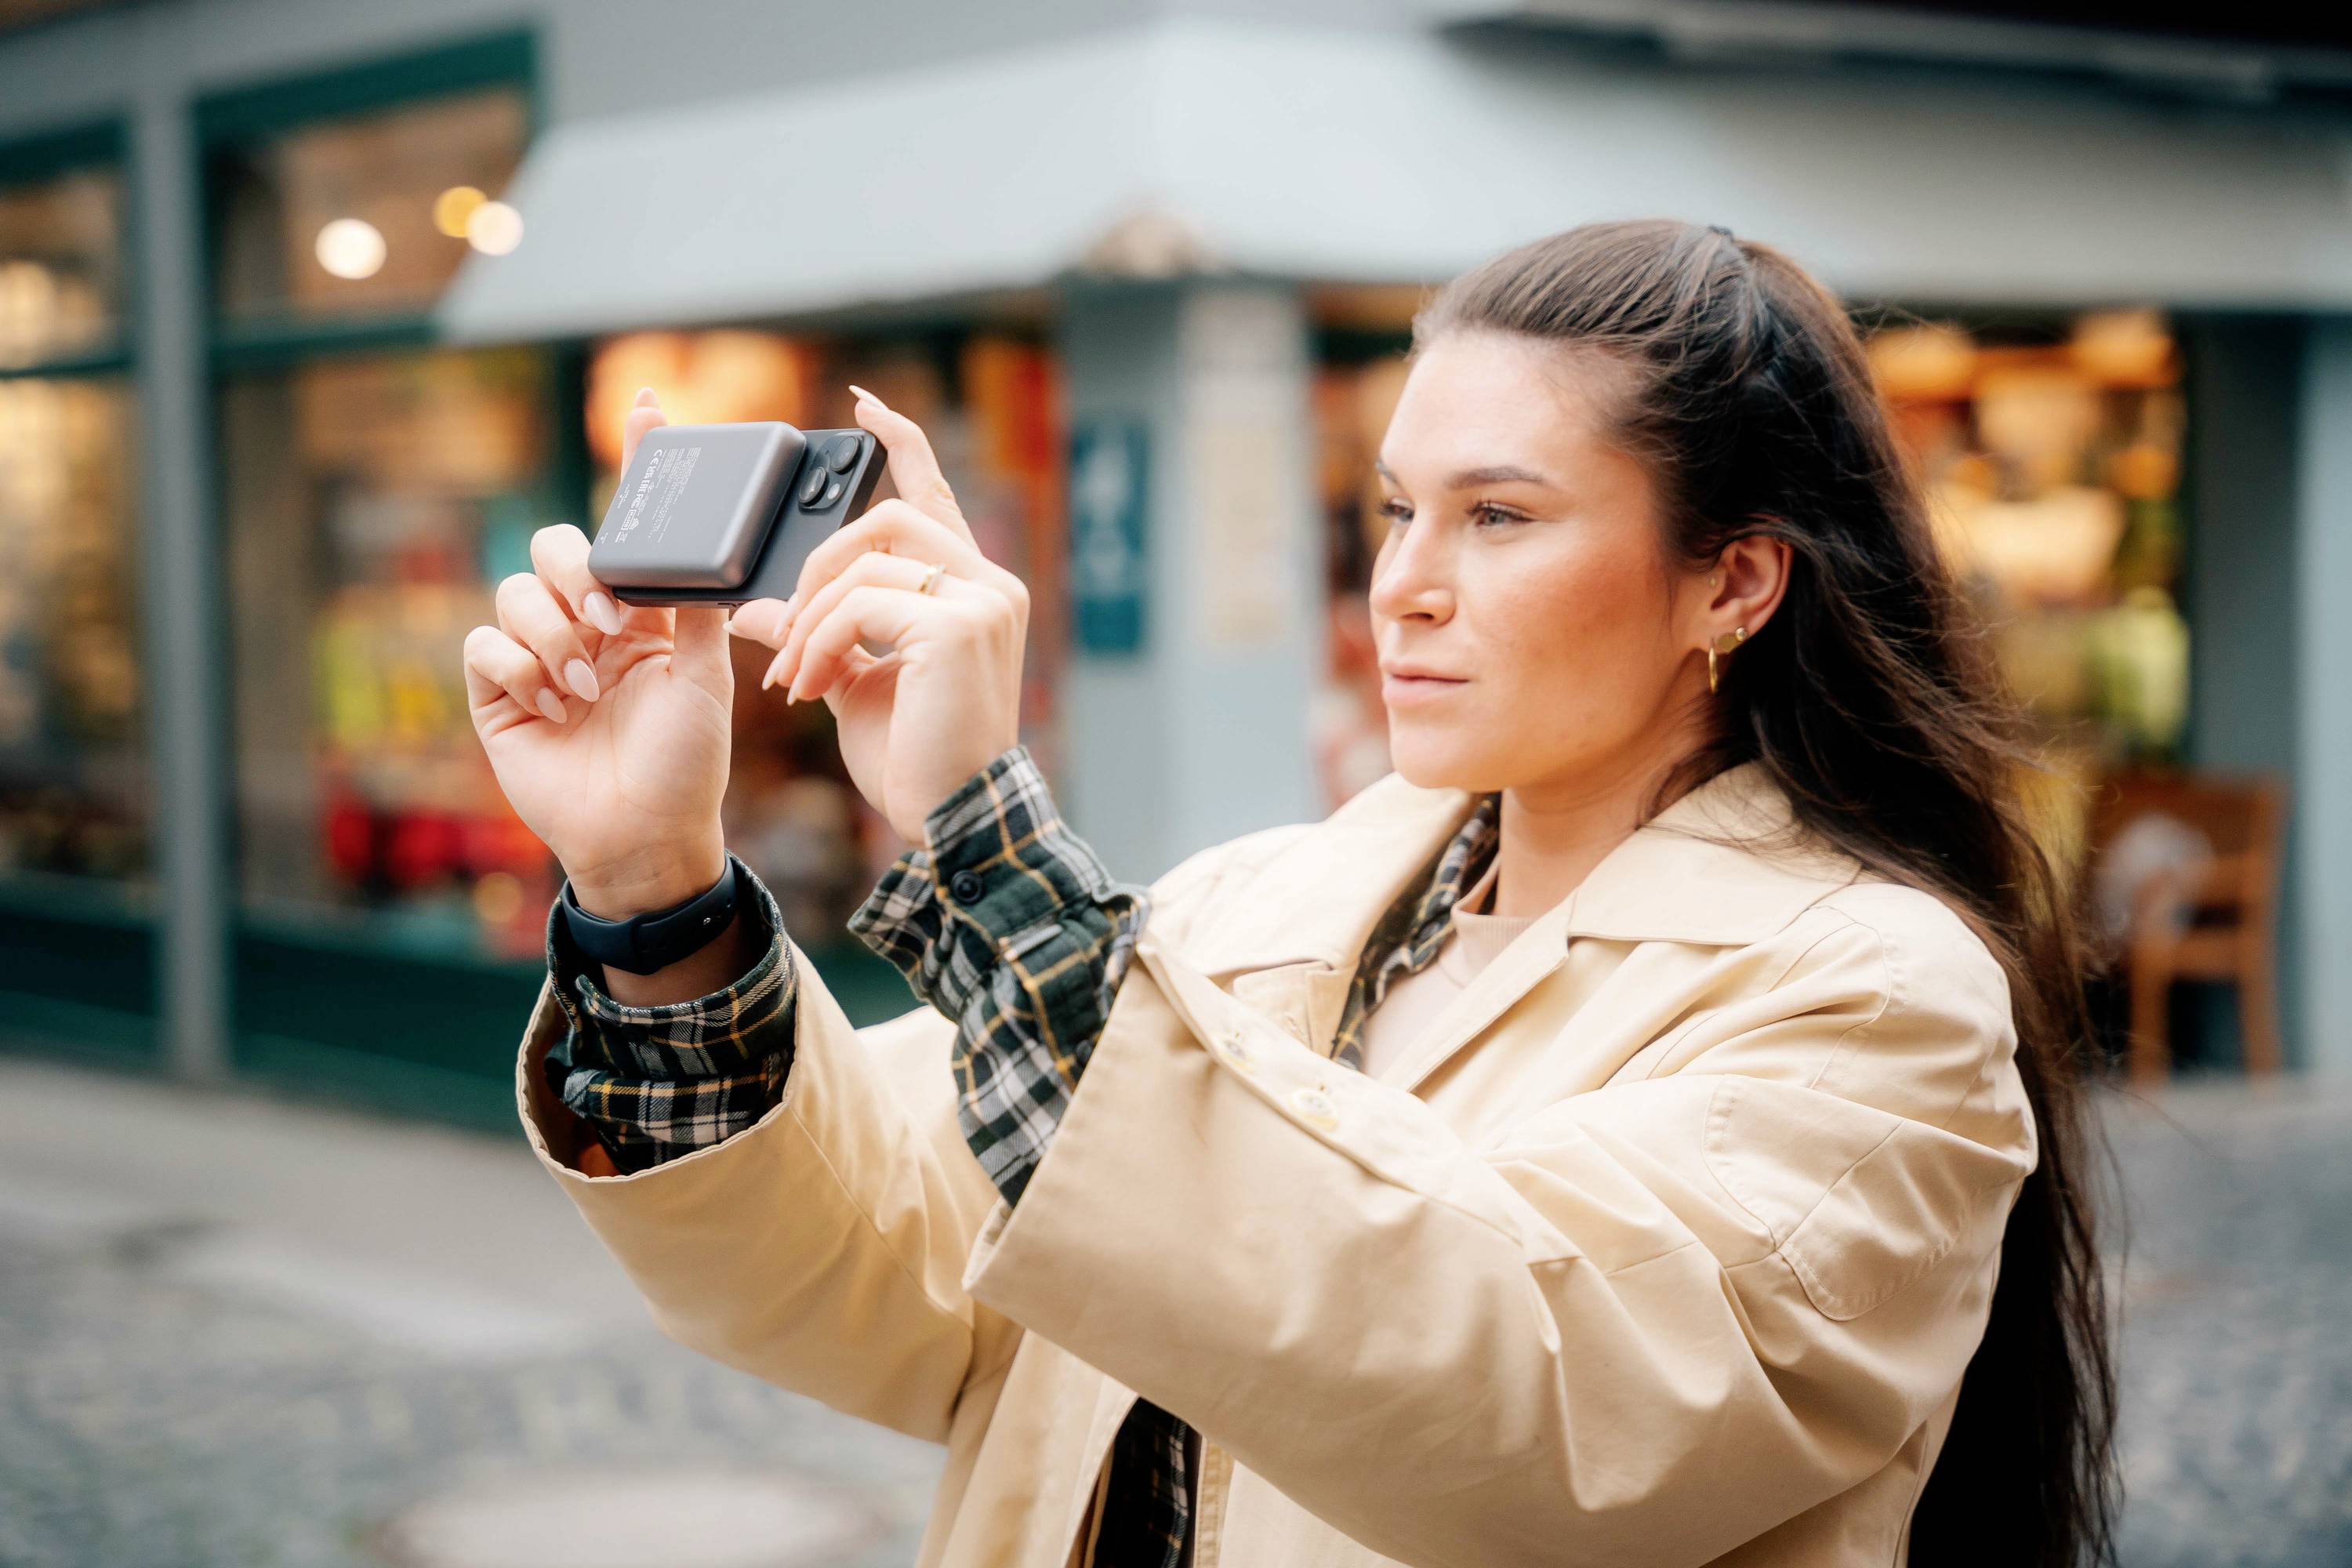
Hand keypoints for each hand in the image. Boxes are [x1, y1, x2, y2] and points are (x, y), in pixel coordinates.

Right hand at [462, 390, 733, 916]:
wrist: (646, 833)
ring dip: (555, 636)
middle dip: (578, 574)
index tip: (650, 405)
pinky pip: (484, 644)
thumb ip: (697, 608)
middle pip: (555, 544)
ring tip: (589, 685)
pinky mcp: (496, 691)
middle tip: (613, 623)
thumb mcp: (705, 678)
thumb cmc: (687, 762)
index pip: (630, 526)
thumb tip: (712, 547)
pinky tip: (555, 707)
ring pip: (514, 592)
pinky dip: (522, 669)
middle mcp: (584, 621)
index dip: (638, 462)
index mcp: (640, 610)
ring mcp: (537, 655)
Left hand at [725, 387, 1028, 845]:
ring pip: (866, 563)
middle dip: (820, 565)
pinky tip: (811, 686)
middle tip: (786, 628)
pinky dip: (821, 642)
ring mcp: (982, 602)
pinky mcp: (959, 626)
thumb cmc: (915, 760)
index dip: (900, 443)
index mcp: (975, 590)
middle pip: (887, 520)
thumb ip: (818, 631)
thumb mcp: (852, 680)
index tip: (862, 405)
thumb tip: (753, 606)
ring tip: (795, 675)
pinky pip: (861, 605)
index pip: (935, 495)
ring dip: (811, 618)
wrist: (951, 820)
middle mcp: (990, 584)